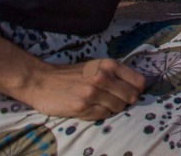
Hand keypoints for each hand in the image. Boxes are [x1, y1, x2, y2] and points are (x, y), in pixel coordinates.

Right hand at [22, 58, 145, 119]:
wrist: (41, 81)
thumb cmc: (72, 74)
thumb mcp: (96, 66)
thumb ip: (115, 74)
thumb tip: (139, 86)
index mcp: (109, 65)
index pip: (139, 82)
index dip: (137, 89)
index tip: (130, 92)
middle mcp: (102, 77)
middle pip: (131, 97)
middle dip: (125, 100)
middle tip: (112, 99)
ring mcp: (92, 93)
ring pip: (119, 107)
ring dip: (112, 107)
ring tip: (98, 102)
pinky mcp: (82, 107)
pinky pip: (104, 115)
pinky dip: (100, 113)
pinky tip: (89, 107)